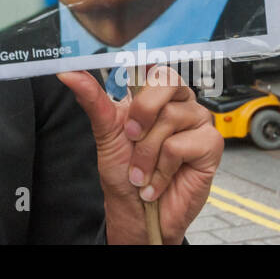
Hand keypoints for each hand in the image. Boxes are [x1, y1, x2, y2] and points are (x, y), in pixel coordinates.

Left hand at [58, 67, 221, 244]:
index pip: (152, 66)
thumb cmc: (125, 173)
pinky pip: (181, 144)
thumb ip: (92, 99)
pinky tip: (157, 182)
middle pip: (166, 80)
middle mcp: (180, 102)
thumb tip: (67, 72)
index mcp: (156, 94)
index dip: (137, 82)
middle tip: (130, 138)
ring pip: (170, 117)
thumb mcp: (106, 132)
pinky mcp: (211, 144)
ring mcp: (197, 121)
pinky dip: (162, 169)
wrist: (137, 213)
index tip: (123, 108)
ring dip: (146, 153)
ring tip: (141, 172)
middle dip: (140, 113)